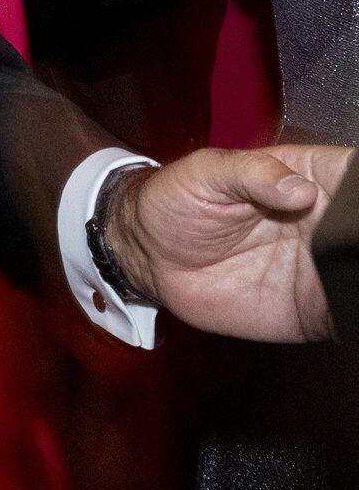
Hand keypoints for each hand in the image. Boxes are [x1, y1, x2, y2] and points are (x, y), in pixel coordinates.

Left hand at [106, 146, 350, 341]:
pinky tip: (340, 308)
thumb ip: (250, 172)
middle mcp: (325, 222)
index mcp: (306, 175)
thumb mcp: (205, 173)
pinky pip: (346, 317)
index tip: (354, 202)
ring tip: (343, 277)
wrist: (150, 255)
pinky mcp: (314, 312)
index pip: (354, 174)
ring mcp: (324, 268)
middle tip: (349, 246)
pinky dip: (352, 315)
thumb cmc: (177, 200)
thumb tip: (299, 187)